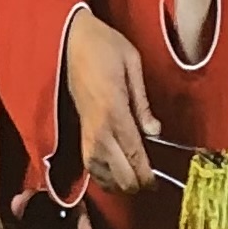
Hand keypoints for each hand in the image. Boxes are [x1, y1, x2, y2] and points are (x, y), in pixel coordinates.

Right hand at [62, 9, 158, 192]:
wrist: (70, 44)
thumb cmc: (104, 48)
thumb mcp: (133, 65)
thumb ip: (143, 103)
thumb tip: (154, 131)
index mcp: (115, 113)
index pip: (135, 155)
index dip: (147, 175)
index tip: (157, 183)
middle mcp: (99, 133)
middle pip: (121, 175)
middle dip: (137, 183)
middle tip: (151, 181)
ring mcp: (87, 139)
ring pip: (106, 179)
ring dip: (122, 183)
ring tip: (136, 178)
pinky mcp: (80, 139)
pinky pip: (94, 171)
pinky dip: (107, 178)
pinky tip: (117, 175)